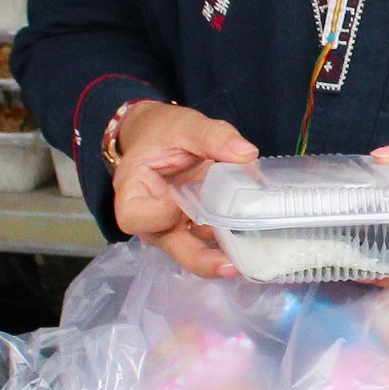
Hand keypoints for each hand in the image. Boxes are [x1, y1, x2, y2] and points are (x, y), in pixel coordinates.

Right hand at [106, 101, 256, 279]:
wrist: (162, 136)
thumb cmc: (163, 131)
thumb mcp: (184, 124)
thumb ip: (212, 135)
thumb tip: (245, 153)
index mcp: (133, 191)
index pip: (135, 217)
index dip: (159, 214)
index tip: (179, 200)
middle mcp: (151, 219)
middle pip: (171, 248)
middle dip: (203, 260)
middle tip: (232, 266)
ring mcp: (174, 227)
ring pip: (195, 252)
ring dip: (223, 255)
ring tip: (252, 257)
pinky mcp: (194, 227)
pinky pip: (211, 241)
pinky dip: (232, 242)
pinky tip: (255, 241)